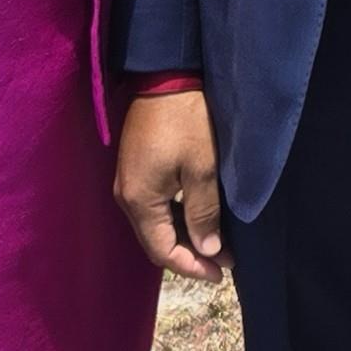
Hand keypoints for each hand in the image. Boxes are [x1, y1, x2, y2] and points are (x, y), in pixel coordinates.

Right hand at [115, 89, 223, 282]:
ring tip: (218, 243)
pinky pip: (154, 207)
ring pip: (155, 225)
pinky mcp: (136, 169)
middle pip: (156, 242)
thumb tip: (208, 250)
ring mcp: (128, 182)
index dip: (192, 267)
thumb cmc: (187, 123)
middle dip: (190, 256)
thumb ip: (202, 214)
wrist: (166, 77)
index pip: (162, 251)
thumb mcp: (202, 170)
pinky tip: (199, 218)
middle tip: (224, 261)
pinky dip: (177, 219)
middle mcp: (126, 197)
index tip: (222, 273)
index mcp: (138, 201)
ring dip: (184, 238)